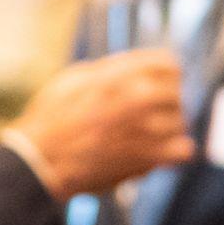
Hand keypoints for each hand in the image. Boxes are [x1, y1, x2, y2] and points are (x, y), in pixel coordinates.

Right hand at [5, 49, 194, 200]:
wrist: (40, 160)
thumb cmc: (50, 118)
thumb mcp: (72, 79)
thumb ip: (107, 70)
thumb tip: (129, 65)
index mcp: (118, 74)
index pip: (167, 64)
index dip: (164, 72)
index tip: (158, 82)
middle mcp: (136, 97)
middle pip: (176, 92)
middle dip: (164, 101)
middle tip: (148, 112)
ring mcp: (145, 129)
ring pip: (179, 122)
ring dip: (166, 127)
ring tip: (145, 134)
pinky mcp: (148, 158)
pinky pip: (183, 150)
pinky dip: (173, 152)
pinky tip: (158, 151)